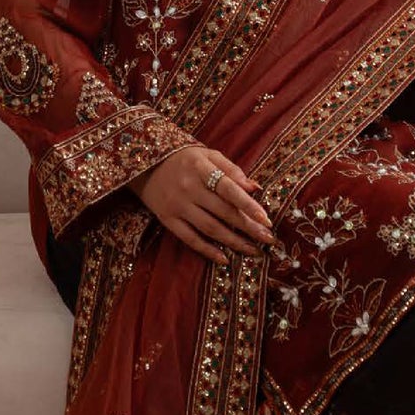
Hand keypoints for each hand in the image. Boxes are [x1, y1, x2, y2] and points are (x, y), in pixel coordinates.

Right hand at [129, 145, 277, 267]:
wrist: (146, 164)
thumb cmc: (185, 159)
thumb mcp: (208, 155)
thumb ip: (232, 170)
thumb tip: (255, 188)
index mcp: (201, 168)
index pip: (229, 189)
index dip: (248, 205)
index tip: (267, 219)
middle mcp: (189, 188)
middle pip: (223, 212)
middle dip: (249, 228)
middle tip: (268, 239)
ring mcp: (177, 205)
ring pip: (210, 228)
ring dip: (234, 242)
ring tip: (253, 251)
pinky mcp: (167, 219)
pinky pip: (190, 238)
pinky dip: (207, 250)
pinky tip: (225, 258)